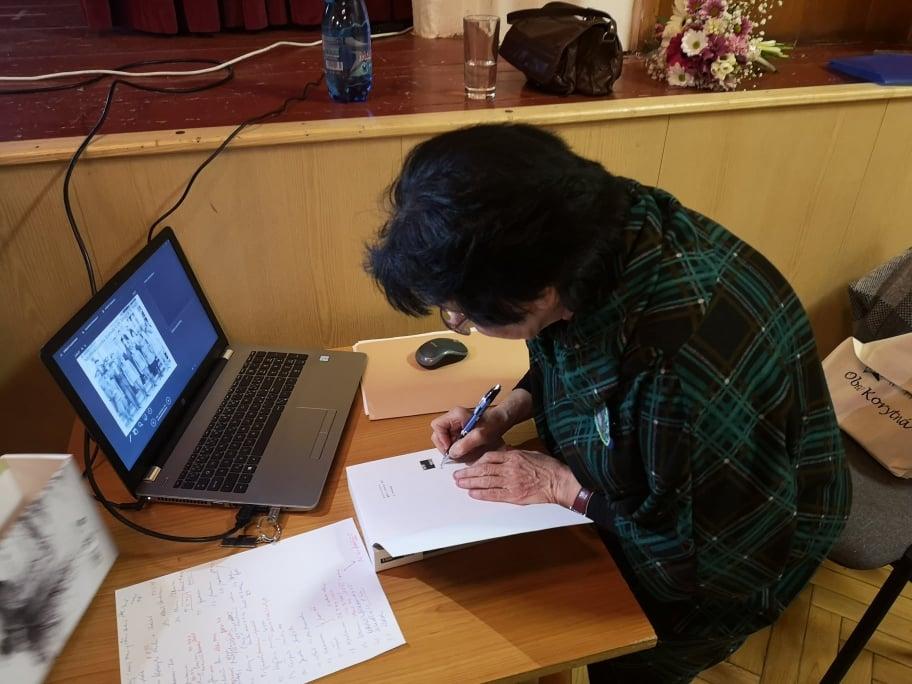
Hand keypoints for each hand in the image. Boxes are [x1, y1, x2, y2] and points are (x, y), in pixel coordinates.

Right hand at [431, 405, 509, 460]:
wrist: (500, 422)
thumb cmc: (492, 425)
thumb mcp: (481, 436)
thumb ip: (465, 444)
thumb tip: (452, 453)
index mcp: (456, 414)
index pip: (437, 426)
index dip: (441, 438)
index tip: (450, 448)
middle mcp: (452, 419)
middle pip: (438, 434)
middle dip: (445, 446)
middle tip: (455, 454)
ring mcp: (454, 426)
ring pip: (443, 440)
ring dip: (450, 449)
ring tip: (461, 453)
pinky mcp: (457, 432)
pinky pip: (450, 442)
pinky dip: (455, 449)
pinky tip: (464, 451)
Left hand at [452, 448, 580, 505]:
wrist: (558, 482)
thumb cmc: (548, 467)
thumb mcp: (529, 453)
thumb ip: (514, 455)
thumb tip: (502, 455)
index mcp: (513, 456)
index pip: (489, 457)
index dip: (476, 461)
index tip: (469, 464)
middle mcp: (509, 468)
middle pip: (483, 469)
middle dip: (468, 473)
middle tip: (457, 475)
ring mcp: (510, 482)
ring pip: (485, 481)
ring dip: (470, 483)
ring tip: (460, 484)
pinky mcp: (513, 495)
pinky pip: (493, 495)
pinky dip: (481, 494)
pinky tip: (472, 493)